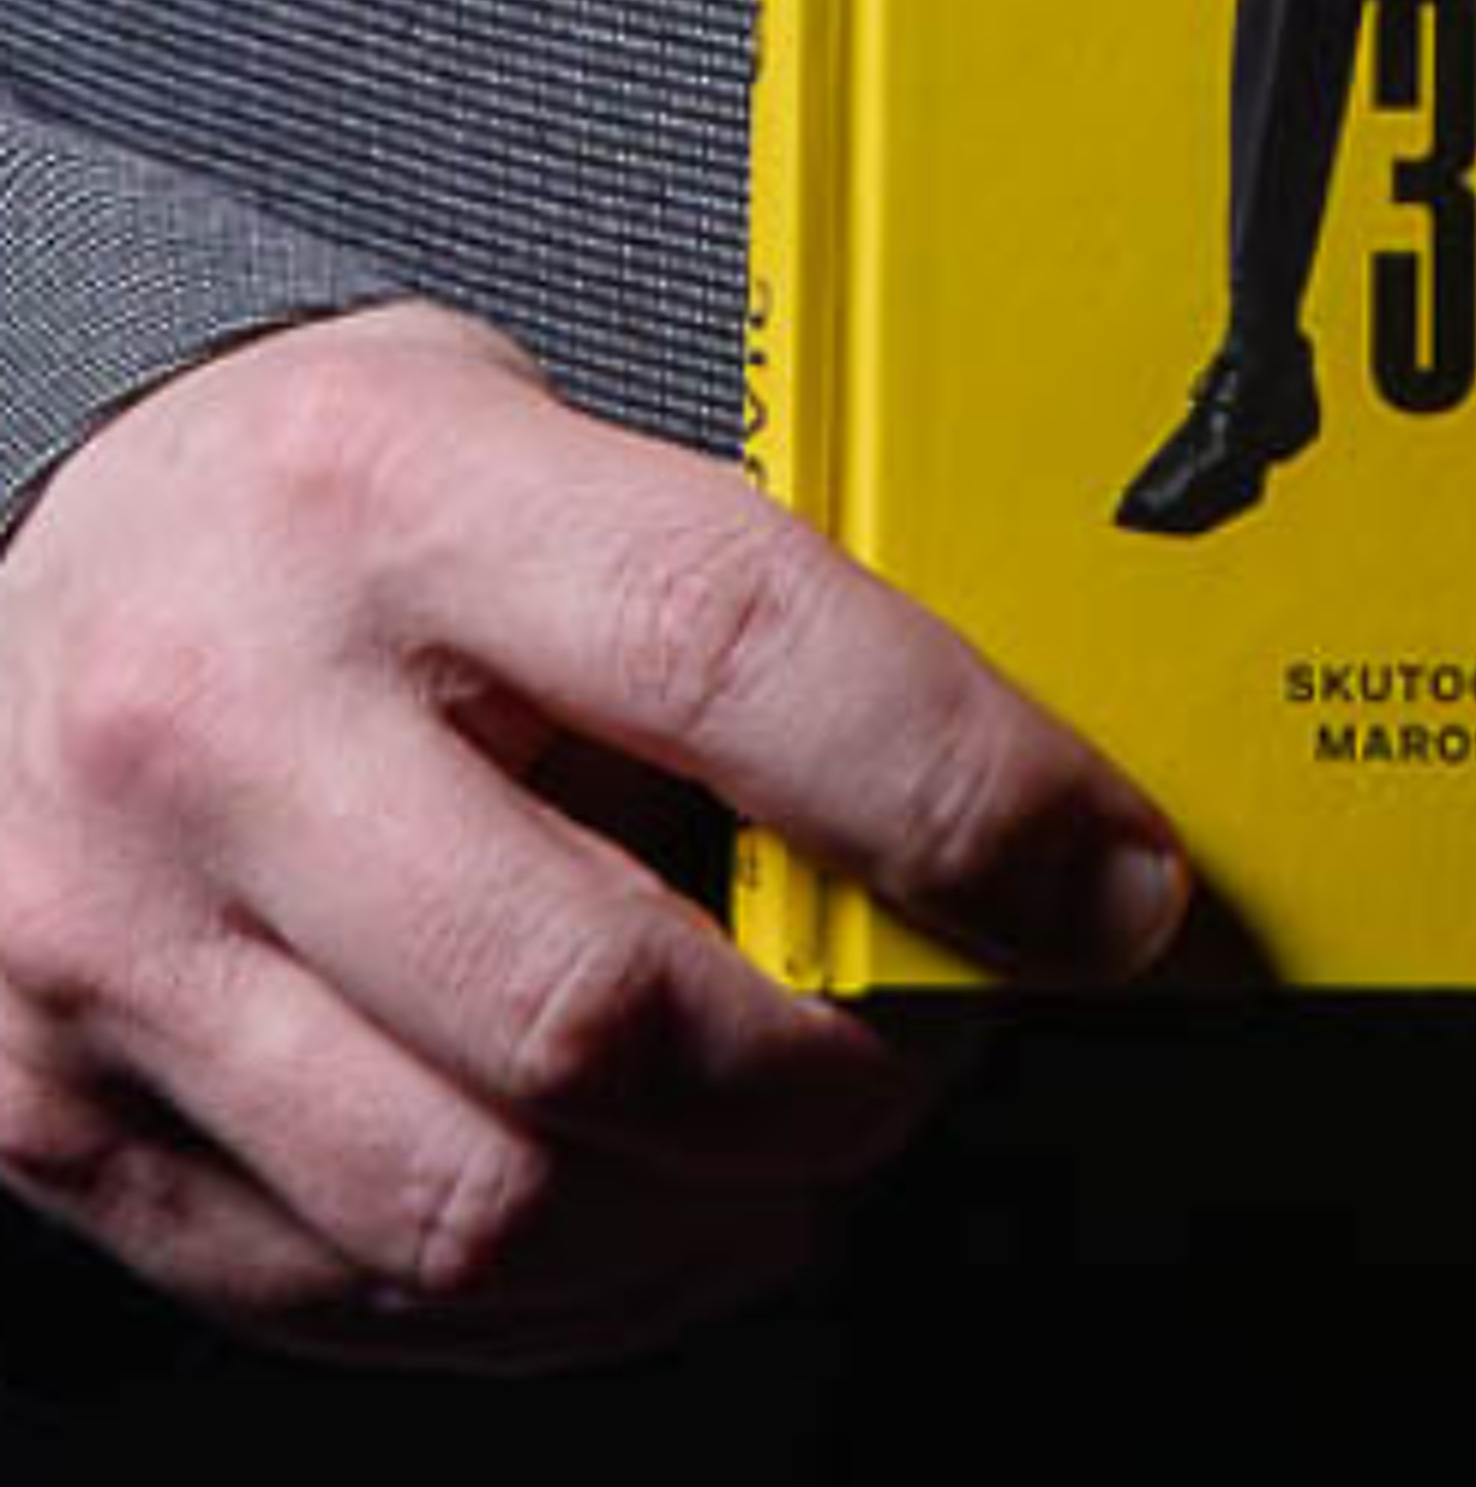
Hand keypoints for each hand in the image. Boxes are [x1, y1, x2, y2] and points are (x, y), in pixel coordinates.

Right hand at [0, 303, 1189, 1371]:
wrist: (45, 555)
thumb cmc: (344, 498)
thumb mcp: (544, 445)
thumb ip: (746, 605)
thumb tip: (1013, 795)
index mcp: (393, 494)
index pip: (732, 649)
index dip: (963, 794)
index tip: (1106, 886)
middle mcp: (224, 716)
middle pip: (607, 1001)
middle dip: (848, 1075)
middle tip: (945, 1040)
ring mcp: (117, 936)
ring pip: (492, 1200)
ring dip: (725, 1208)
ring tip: (808, 1134)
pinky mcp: (57, 1110)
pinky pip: (364, 1293)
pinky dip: (571, 1293)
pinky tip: (658, 1210)